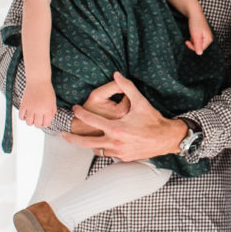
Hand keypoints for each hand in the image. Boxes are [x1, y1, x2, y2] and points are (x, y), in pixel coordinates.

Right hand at [19, 78, 56, 129]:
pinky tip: (26, 114)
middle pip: (37, 125)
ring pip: (28, 123)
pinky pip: (21, 116)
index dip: (46, 123)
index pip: (46, 123)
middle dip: (39, 124)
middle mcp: (39, 110)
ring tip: (32, 117)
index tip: (45, 120)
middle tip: (38, 119)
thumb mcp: (53, 101)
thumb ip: (52, 111)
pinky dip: (23, 117)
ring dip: (31, 122)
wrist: (38, 80)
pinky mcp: (23, 104)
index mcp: (47, 109)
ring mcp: (30, 108)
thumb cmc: (47, 90)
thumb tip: (49, 120)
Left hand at [64, 72, 187, 161]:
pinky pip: (108, 153)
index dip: (80, 113)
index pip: (91, 120)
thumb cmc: (153, 120)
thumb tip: (116, 74)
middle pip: (86, 142)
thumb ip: (126, 87)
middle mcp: (115, 142)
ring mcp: (119, 152)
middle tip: (64, 134)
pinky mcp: (124, 158)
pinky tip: (100, 143)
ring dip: (88, 144)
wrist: (166, 138)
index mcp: (116, 128)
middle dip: (73, 138)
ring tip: (81, 139)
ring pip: (96, 149)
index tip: (75, 109)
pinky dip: (102, 148)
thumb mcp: (140, 102)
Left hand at [186, 7, 212, 54]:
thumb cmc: (195, 23)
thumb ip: (198, 45)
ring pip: (198, 43)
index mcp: (209, 39)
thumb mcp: (196, 35)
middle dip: (193, 43)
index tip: (187, 42)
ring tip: (192, 33)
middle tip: (189, 37)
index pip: (200, 49)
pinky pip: (197, 39)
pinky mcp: (203, 34)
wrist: (194, 13)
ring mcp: (206, 36)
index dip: (193, 47)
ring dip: (193, 40)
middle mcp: (209, 38)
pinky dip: (193, 37)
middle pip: (200, 47)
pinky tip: (193, 33)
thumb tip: (199, 54)